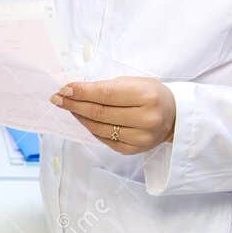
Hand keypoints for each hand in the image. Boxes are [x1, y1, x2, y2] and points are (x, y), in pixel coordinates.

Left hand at [51, 76, 175, 153]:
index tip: (63, 89)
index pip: (106, 94)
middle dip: (75, 105)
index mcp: (147, 96)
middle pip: (100, 113)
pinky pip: (104, 140)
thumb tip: (74, 90)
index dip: (82, 92)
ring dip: (80, 117)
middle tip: (58, 98)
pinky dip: (91, 129)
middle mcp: (146, 119)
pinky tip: (84, 120)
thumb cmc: (151, 94)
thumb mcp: (135, 82)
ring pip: (99, 129)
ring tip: (69, 107)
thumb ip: (107, 87)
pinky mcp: (134, 150)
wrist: (174, 116)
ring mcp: (140, 138)